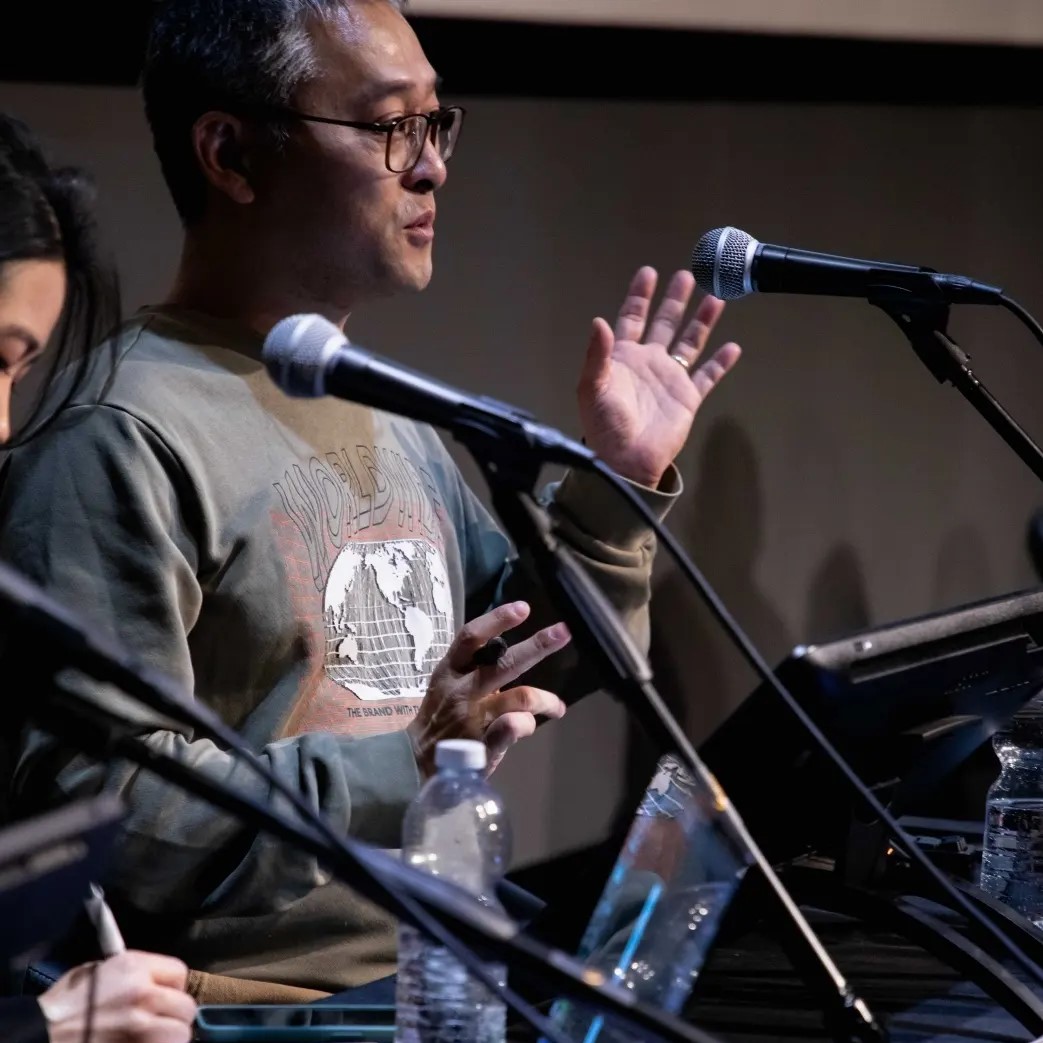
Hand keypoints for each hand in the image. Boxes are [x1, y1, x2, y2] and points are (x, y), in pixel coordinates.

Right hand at [38, 950, 196, 1042]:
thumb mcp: (100, 970)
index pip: (180, 973)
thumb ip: (133, 972)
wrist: (42, 1034)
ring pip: (180, 1034)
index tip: (165, 995)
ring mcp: (139, 1028)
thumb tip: (153, 979)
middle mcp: (143, 996)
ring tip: (158, 1037)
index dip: (173, 986)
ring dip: (171, 1036)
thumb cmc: (65, 1002)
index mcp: (135, 968)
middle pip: (185, 1007)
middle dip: (176, 1015)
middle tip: (162, 1020)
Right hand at [407, 601, 569, 775]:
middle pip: (504, 663)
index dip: (497, 619)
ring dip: (546, 699)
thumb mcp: (449, 682)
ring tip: (558, 707)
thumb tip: (516, 652)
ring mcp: (472, 716)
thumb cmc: (440, 714)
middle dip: (538, 645)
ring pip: (521, 697)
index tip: (523, 608)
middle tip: (563, 631)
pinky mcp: (481, 743)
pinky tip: (530, 725)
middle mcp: (461, 689)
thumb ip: (477, 668)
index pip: (471, 637)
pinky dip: (528, 724)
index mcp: (450, 668)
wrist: (415, 759)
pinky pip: (515, 727)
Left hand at [578, 267, 741, 487]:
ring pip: (690, 343)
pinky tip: (733, 347)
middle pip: (664, 323)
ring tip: (715, 298)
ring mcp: (669, 379)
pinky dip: (721, 363)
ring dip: (702, 321)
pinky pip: (707, 376)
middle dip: (675, 300)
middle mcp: (648, 363)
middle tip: (687, 276)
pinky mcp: (687, 398)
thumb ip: (597, 354)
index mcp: (623, 357)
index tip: (649, 273)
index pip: (632, 318)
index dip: (640, 296)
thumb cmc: (604, 426)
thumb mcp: (592, 387)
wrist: (626, 459)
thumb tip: (599, 321)